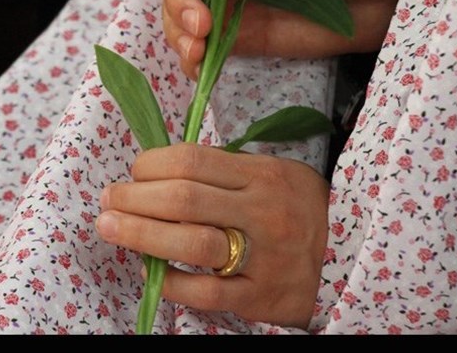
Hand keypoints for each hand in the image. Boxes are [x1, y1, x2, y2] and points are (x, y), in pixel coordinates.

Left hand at [96, 143, 327, 328]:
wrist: (348, 257)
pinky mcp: (262, 296)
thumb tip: (157, 171)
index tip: (134, 172)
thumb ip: (223, 171)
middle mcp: (264, 211)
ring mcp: (264, 256)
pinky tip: (150, 271)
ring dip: (140, 234)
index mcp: (263, 174)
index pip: (191, 160)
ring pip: (191, 242)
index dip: (150, 164)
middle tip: (108, 201)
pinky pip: (206, 292)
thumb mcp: (272, 174)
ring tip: (111, 229)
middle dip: (134, 198)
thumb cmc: (296, 208)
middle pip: (183, 198)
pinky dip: (171, 281)